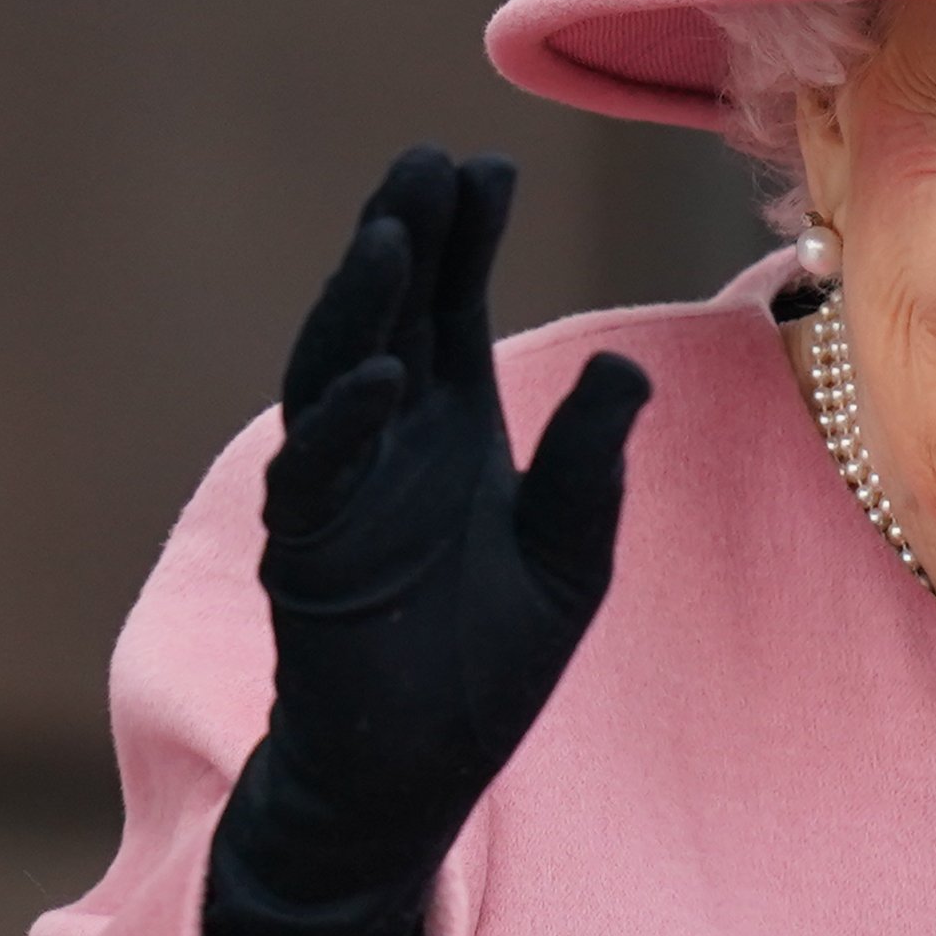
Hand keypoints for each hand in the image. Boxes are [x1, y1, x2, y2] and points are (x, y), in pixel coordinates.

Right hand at [233, 146, 651, 905]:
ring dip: (360, 304)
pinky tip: (382, 373)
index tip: (488, 164)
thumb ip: (590, 464)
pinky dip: (344, 424)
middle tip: (427, 160)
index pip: (449, 309)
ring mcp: (340, 494)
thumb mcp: (568, 556)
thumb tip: (626, 367)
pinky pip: (316, 477)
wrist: (415, 775)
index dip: (463, 238)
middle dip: (405, 238)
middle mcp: (387, 444)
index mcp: (450, 431)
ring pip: (335, 373)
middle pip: (387, 316)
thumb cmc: (485, 667)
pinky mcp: (310, 557)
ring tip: (392, 235)